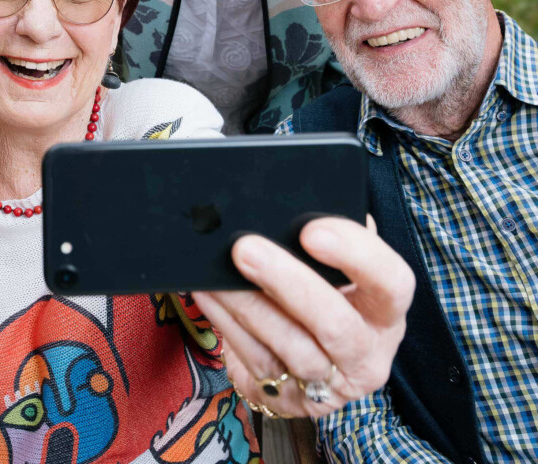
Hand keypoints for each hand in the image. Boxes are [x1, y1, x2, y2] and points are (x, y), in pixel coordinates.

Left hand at [191, 216, 414, 418]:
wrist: (305, 357)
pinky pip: (253, 357)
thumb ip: (331, 238)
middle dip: (286, 282)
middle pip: (335, 324)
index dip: (356, 256)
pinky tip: (206, 292)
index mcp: (385, 310)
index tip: (311, 230)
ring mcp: (328, 384)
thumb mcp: (338, 270)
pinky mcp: (288, 398)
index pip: (391, 283)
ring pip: (289, 346)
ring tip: (213, 272)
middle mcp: (367, 354)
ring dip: (246, 304)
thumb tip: (298, 199)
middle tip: (244, 248)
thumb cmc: (323, 292)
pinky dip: (225, 321)